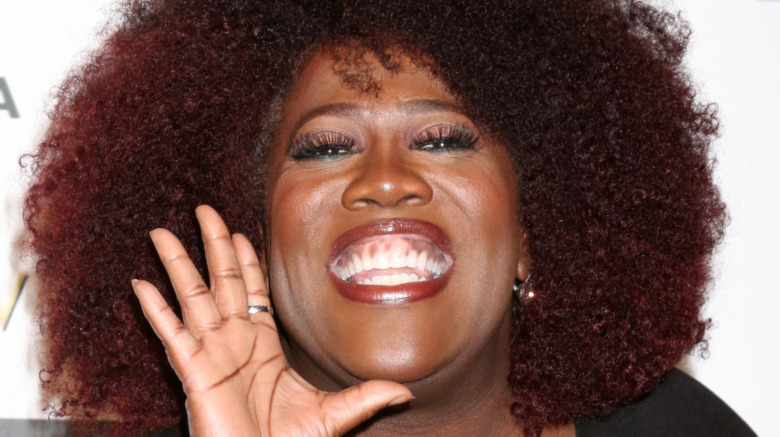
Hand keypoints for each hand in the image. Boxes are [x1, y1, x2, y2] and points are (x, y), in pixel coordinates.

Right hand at [132, 205, 412, 435]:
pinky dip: (155, 309)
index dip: (246, 260)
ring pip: (191, 297)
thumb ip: (366, 397)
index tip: (239, 233)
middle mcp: (233, 341)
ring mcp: (210, 353)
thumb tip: (405, 391)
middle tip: (204, 210)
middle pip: (222, 280)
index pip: (253, 290)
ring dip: (176, 263)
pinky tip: (141, 284)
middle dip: (212, 244)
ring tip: (161, 233)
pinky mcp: (193, 371)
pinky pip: (172, 333)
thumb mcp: (334, 416)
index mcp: (262, 345)